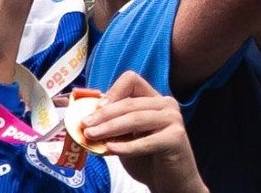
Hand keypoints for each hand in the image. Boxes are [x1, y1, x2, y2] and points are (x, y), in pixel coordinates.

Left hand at [80, 72, 205, 192]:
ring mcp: (173, 119)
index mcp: (154, 99)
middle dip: (104, 114)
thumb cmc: (147, 158)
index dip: (113, 92)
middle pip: (130, 102)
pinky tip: (110, 149)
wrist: (170, 180)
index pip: (132, 81)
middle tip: (84, 125)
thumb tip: (86, 120)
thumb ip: (113, 126)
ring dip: (110, 127)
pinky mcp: (176, 137)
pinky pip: (145, 141)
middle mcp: (166, 104)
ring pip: (136, 118)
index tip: (95, 108)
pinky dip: (125, 146)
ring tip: (91, 136)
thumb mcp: (126, 137)